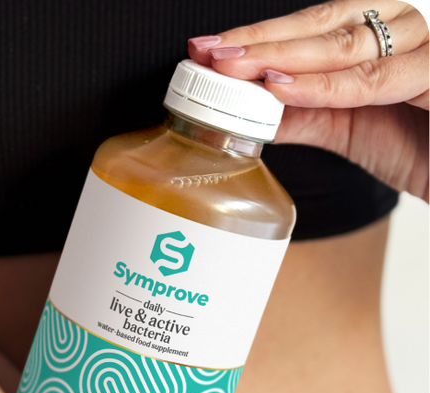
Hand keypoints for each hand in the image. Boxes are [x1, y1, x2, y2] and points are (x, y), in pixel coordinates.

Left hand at [188, 0, 429, 201]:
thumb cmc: (427, 146)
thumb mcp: (356, 126)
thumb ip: (309, 113)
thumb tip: (253, 111)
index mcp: (392, 31)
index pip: (318, 22)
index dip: (263, 34)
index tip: (210, 48)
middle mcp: (415, 24)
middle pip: (327, 23)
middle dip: (261, 40)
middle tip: (208, 52)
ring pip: (347, 44)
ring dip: (282, 56)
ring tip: (231, 68)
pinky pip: (377, 79)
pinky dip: (326, 85)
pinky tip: (280, 87)